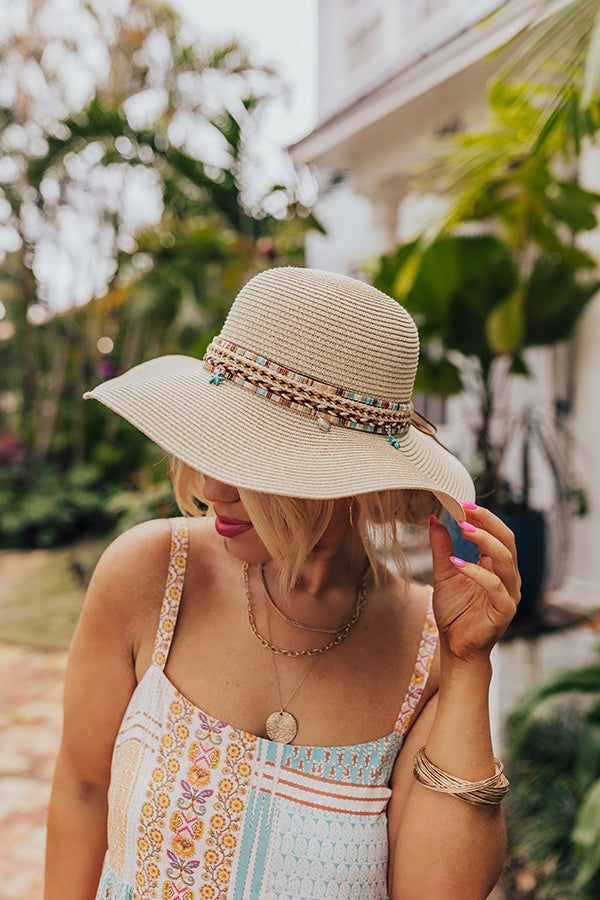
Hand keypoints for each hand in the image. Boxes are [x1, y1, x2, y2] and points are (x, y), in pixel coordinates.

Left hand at [428, 504, 521, 663]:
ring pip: (506, 560)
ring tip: (463, 529)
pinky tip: (458, 563)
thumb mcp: (444, 573)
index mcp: (496, 567)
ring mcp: (509, 594)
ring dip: (485, 541)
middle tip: (465, 509)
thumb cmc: (454, 612)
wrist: (456, 648)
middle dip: (488, 522)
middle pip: (507, 541)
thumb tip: (434, 519)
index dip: (483, 517)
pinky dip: (477, 572)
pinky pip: (495, 587)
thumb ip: (442, 548)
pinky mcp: (504, 610)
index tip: (462, 503)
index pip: (497, 534)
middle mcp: (508, 577)